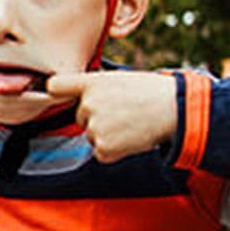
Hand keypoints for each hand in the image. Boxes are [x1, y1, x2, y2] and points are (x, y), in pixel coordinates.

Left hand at [47, 71, 179, 161]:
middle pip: (80, 116)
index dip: (55, 91)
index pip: (55, 85)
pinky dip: (114, 150)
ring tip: (130, 123)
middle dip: (96, 117)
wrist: (175, 110)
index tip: (54, 94)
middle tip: (123, 111)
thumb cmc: (150, 92)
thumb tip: (76, 91)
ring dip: (107, 134)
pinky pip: (100, 152)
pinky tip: (130, 137)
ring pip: (91, 135)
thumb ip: (95, 86)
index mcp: (91, 83)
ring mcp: (95, 127)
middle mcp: (88, 104)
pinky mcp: (103, 147)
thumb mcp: (118, 79)